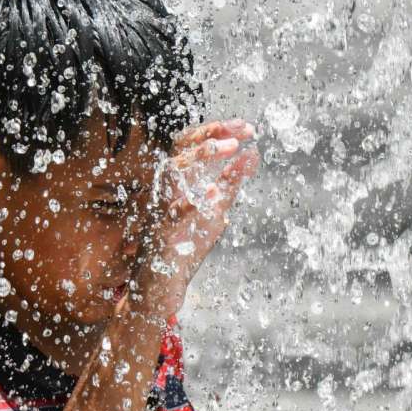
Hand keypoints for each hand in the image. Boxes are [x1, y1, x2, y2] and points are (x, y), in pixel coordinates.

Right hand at [124, 119, 259, 320]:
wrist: (162, 284)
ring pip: (172, 173)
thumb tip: (252, 154)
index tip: (246, 126)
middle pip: (180, 149)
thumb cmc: (185, 244)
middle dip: (210, 135)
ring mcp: (160, 209)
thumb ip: (230, 183)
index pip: (193, 144)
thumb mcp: (215, 209)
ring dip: (200, 157)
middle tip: (240, 130)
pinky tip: (212, 192)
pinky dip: (191, 201)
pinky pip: (171, 213)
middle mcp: (165, 188)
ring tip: (229, 148)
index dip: (218, 131)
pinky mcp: (159, 233)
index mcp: (178, 180)